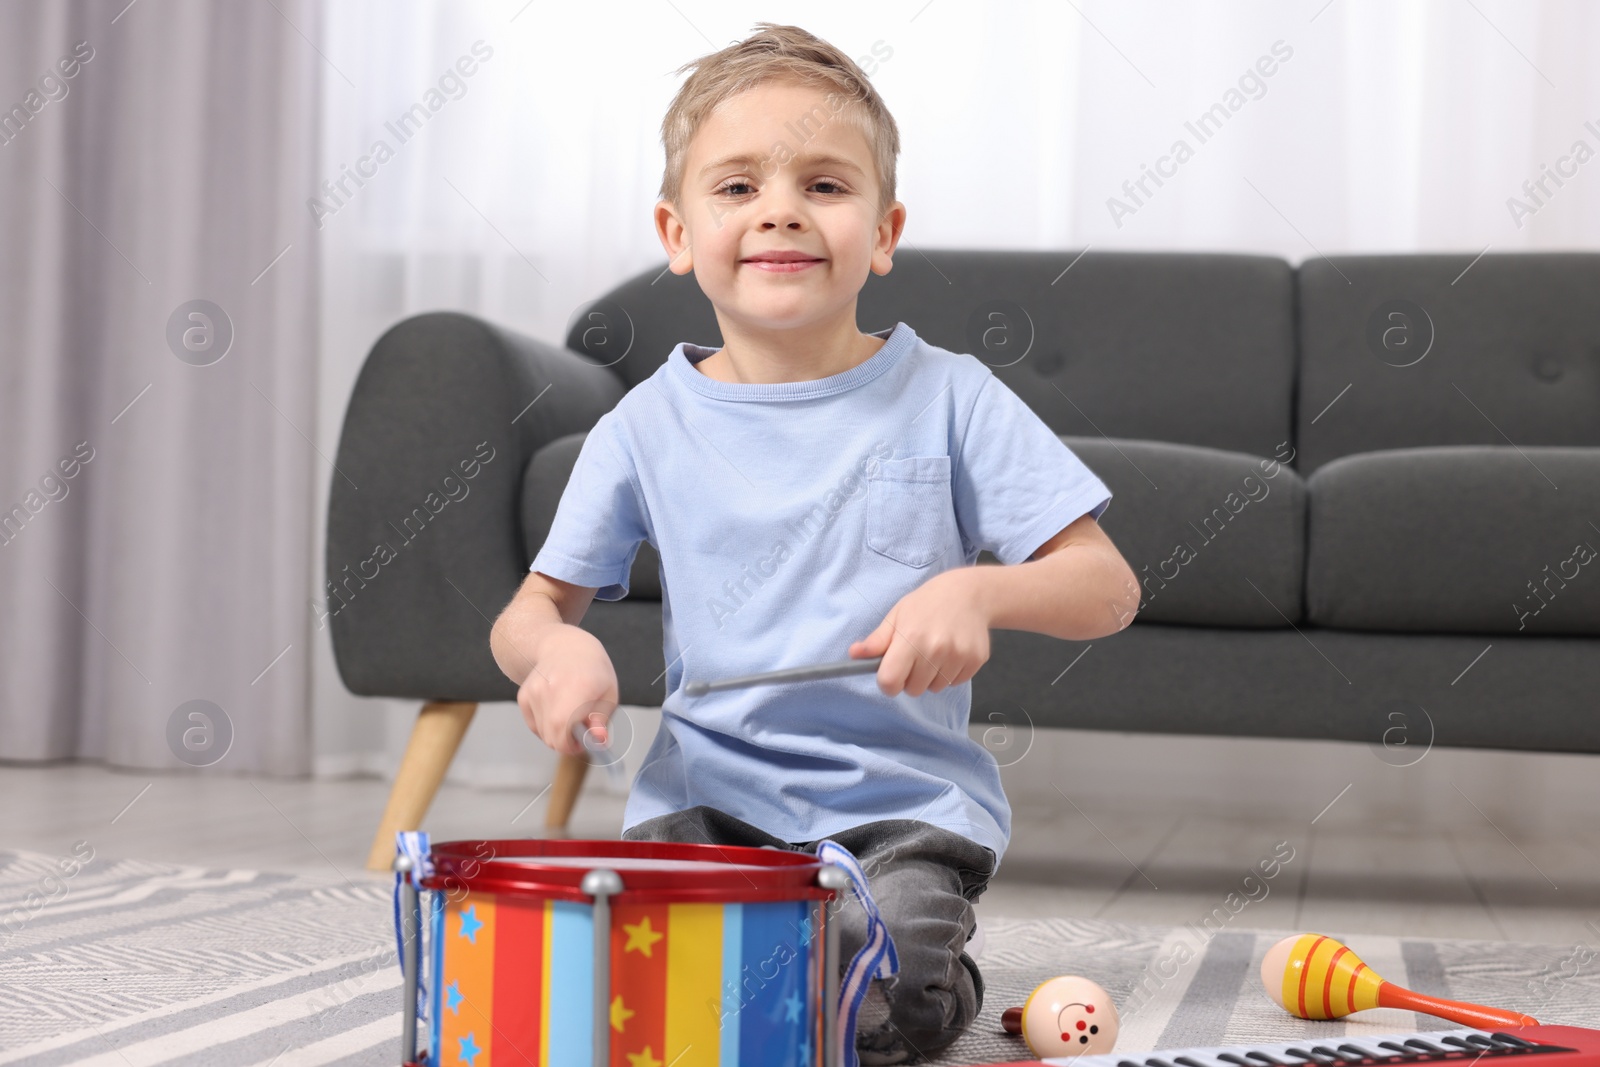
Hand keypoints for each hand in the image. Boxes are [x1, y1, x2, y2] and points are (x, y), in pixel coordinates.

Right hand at [515, 624, 618, 755]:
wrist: (565, 647)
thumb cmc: (593, 672)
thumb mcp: (608, 695)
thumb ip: (602, 720)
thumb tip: (598, 741)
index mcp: (578, 688)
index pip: (563, 735)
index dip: (572, 747)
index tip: (583, 743)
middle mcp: (551, 689)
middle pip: (552, 739)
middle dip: (567, 741)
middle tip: (579, 728)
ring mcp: (533, 692)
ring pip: (543, 734)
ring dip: (557, 732)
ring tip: (569, 712)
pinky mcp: (523, 696)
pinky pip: (534, 725)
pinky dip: (545, 724)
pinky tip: (556, 707)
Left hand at [849, 568, 990, 696]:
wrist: (968, 594)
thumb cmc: (927, 604)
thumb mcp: (897, 616)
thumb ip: (877, 640)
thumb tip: (854, 654)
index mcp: (911, 637)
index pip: (890, 681)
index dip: (887, 682)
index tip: (890, 674)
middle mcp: (935, 648)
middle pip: (913, 690)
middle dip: (910, 678)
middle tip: (915, 657)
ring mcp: (958, 655)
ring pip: (935, 688)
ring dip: (931, 677)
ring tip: (934, 651)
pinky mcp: (975, 660)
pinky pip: (955, 682)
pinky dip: (950, 673)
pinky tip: (950, 652)